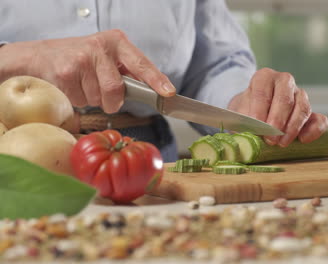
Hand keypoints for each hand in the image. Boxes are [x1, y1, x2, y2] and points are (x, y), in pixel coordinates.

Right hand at [0, 29, 175, 112]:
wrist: (41, 56)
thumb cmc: (82, 60)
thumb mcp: (107, 58)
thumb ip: (128, 72)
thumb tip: (154, 92)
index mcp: (117, 42)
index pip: (141, 64)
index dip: (156, 80)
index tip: (168, 92)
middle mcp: (100, 47)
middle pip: (116, 91)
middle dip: (111, 102)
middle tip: (104, 95)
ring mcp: (81, 59)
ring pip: (98, 99)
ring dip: (92, 100)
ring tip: (83, 84)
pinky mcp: (65, 73)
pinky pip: (80, 102)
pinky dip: (77, 101)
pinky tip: (71, 86)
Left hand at [228, 68, 327, 146]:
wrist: (253, 114)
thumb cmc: (245, 113)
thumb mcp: (238, 113)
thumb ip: (242, 122)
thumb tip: (248, 136)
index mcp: (264, 77)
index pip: (263, 88)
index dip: (260, 106)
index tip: (256, 123)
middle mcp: (284, 82)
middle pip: (285, 98)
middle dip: (278, 120)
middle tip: (270, 138)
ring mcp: (300, 96)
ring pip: (303, 107)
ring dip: (293, 127)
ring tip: (281, 143)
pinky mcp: (311, 113)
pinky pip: (319, 119)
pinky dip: (314, 130)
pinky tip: (303, 140)